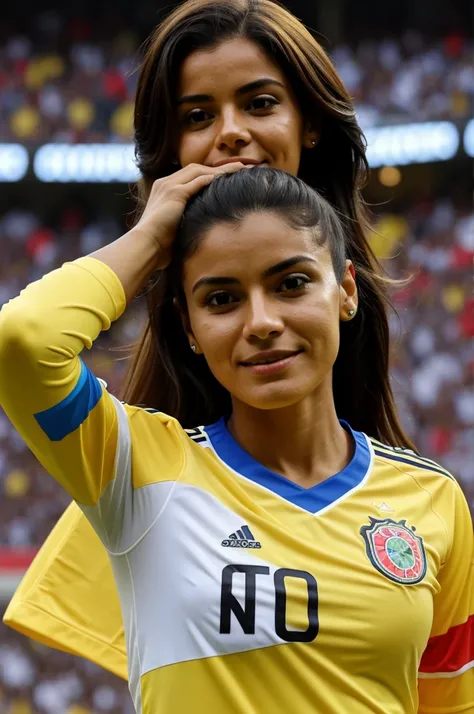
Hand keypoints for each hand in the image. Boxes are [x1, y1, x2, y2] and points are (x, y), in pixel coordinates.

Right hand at [131, 162, 246, 269]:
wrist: (145, 246)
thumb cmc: (158, 246)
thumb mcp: (173, 229)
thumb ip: (185, 222)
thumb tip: (200, 231)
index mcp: (163, 189)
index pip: (190, 175)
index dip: (210, 174)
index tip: (228, 176)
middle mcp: (165, 183)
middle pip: (197, 168)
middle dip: (219, 167)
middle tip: (241, 167)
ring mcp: (169, 186)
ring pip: (201, 171)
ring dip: (222, 169)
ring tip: (242, 168)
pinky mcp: (175, 193)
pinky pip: (199, 181)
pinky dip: (215, 178)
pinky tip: (230, 177)